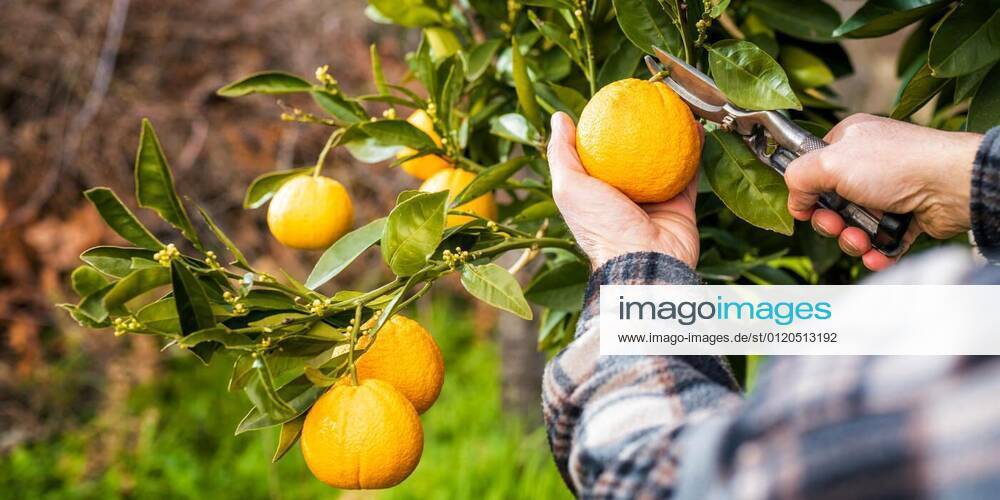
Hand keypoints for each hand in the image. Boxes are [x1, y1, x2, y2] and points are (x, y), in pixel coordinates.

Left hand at [547, 112, 701, 268]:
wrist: (645, 263)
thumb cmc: (603, 228)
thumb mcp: (569, 188)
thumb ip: (562, 154)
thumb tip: (559, 117)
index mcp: (596, 193)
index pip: (597, 152)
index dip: (603, 126)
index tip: (611, 99)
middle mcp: (623, 195)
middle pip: (632, 153)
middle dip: (640, 126)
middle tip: (646, 96)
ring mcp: (653, 199)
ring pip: (664, 159)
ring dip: (670, 132)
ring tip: (673, 104)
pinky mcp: (680, 205)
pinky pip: (690, 172)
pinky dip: (693, 150)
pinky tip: (694, 125)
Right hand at [786, 114, 981, 270]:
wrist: (952, 186)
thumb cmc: (897, 164)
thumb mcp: (831, 162)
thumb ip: (798, 177)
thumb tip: (795, 201)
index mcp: (849, 141)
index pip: (813, 167)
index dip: (806, 191)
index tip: (806, 207)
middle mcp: (867, 164)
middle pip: (830, 203)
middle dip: (830, 223)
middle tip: (838, 225)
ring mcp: (887, 191)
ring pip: (853, 225)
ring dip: (852, 240)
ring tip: (862, 240)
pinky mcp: (904, 216)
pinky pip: (879, 240)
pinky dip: (875, 251)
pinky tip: (876, 254)